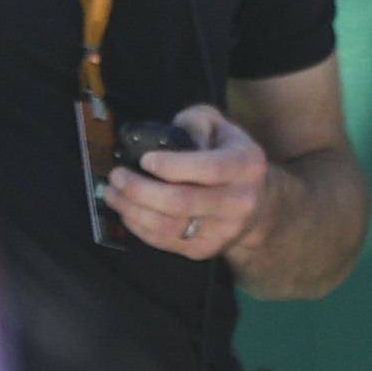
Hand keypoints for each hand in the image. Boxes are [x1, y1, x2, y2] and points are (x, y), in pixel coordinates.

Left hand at [103, 103, 271, 263]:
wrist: (258, 204)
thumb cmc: (230, 157)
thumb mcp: (220, 126)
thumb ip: (195, 122)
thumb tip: (173, 139)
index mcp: (246, 166)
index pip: (210, 169)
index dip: (172, 166)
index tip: (145, 160)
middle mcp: (240, 202)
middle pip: (182, 202)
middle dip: (140, 189)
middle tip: (118, 176)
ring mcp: (224, 230)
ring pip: (169, 226)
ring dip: (132, 210)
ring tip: (113, 193)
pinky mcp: (206, 249)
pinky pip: (165, 241)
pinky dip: (139, 226)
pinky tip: (128, 211)